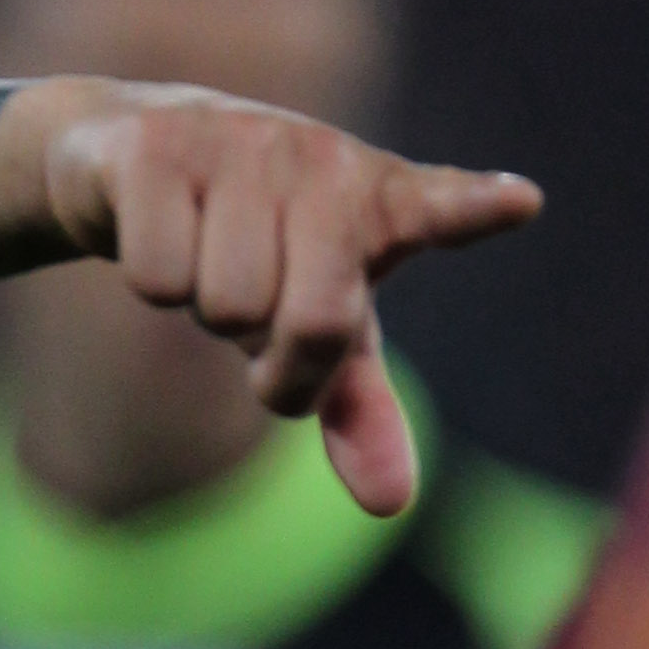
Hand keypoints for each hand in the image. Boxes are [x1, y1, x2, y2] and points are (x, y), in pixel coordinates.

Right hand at [4, 80, 542, 515]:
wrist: (130, 152)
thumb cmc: (252, 245)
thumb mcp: (313, 323)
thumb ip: (358, 405)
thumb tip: (390, 506)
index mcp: (377, 200)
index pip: (438, 206)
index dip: (473, 208)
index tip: (518, 203)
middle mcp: (318, 160)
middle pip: (314, 323)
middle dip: (275, 356)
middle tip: (256, 318)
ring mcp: (238, 142)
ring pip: (227, 304)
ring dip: (206, 310)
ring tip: (205, 257)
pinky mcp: (156, 144)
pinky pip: (158, 276)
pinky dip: (153, 279)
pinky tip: (158, 227)